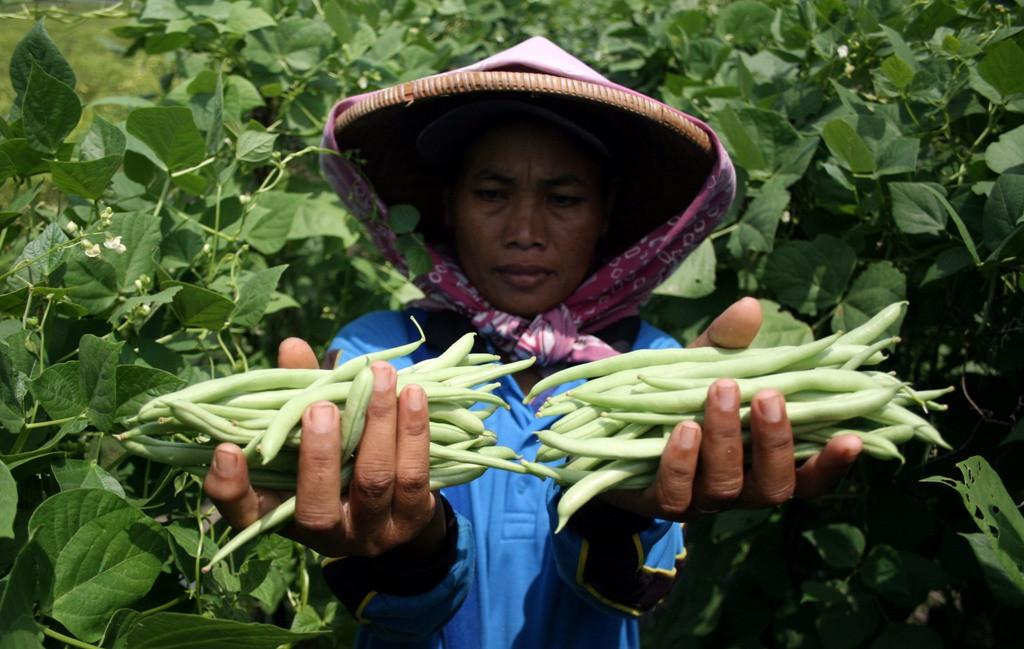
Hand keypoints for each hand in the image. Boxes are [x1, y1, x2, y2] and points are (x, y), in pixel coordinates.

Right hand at [203, 339, 446, 558]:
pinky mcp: (413, 519)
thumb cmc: (339, 459)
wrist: (398, 507)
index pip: (247, 515)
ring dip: (378, 425)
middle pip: (317, 507)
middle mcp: (325, 534)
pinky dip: (413, 432)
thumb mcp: (313, 432)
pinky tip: (413, 394)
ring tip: (379, 376)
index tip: (225, 451)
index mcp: (285, 514)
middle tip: (321, 407)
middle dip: (319, 455)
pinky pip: (415, 476)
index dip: (230, 489)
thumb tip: (292, 346)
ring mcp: (372, 532)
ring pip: (374, 482)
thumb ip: (301, 395)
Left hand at [603, 298, 862, 520]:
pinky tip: (684, 427)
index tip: (853, 438)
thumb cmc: (680, 400)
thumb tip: (750, 307)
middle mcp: (741, 489)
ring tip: (720, 390)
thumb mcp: (704, 368)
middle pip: (773, 484)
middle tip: (769, 395)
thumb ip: (728, 345)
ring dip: (727, 437)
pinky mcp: (660, 502)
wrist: (617, 433)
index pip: (809, 475)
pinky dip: (682, 460)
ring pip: (726, 484)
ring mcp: (701, 500)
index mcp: (763, 461)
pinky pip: (676, 491)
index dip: (833, 464)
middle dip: (775, 440)